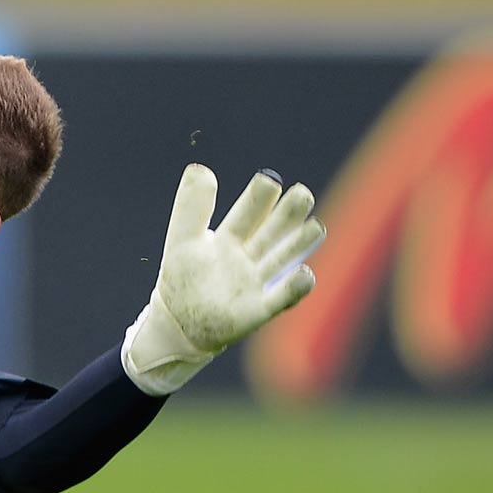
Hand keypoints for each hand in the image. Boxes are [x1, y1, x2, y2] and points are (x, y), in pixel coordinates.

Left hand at [121, 164, 324, 396]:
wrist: (176, 324)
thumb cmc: (181, 280)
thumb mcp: (182, 240)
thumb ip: (191, 207)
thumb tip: (199, 168)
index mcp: (229, 238)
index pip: (248, 213)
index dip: (259, 199)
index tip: (269, 180)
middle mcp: (247, 257)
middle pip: (271, 232)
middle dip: (287, 214)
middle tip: (303, 193)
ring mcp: (255, 283)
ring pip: (281, 259)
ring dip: (298, 244)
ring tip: (316, 227)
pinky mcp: (258, 310)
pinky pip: (280, 298)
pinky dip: (294, 287)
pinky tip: (305, 273)